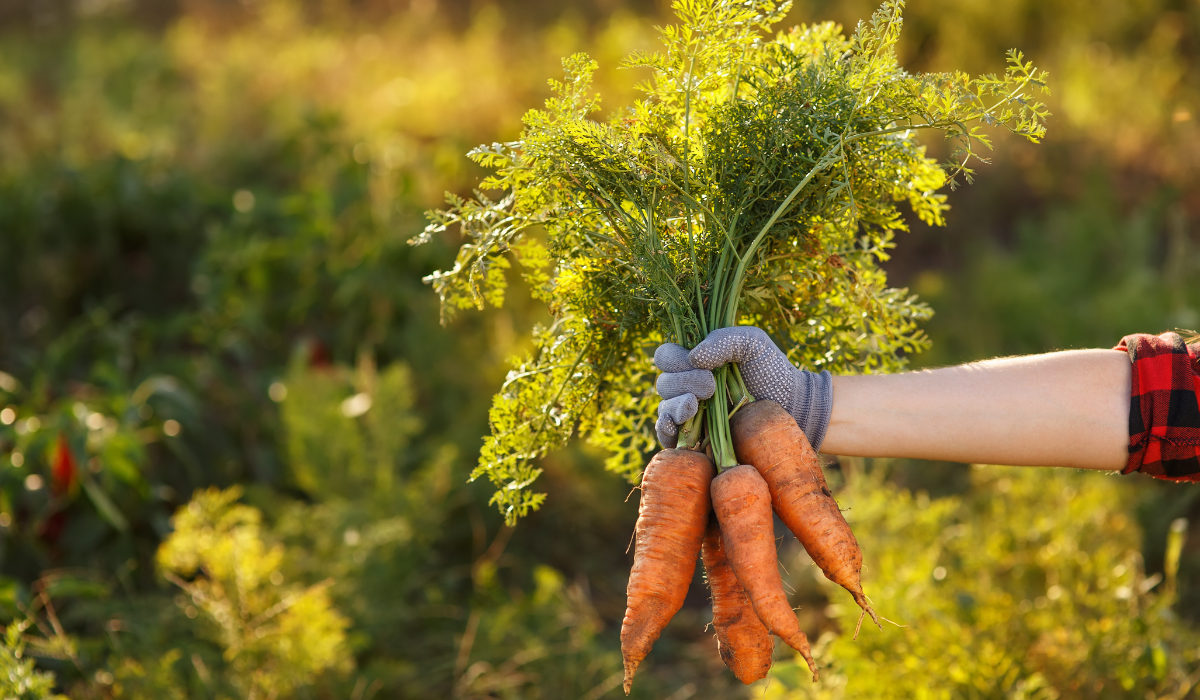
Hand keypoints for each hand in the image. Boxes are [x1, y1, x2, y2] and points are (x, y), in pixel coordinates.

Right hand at [654, 326, 832, 449]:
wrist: (792, 407)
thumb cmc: (772, 371)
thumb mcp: (753, 343)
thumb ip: (724, 339)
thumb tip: (694, 357)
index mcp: (695, 361)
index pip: (666, 356)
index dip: (675, 359)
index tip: (702, 365)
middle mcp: (687, 386)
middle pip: (664, 383)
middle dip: (683, 382)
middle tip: (711, 386)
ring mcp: (690, 413)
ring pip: (664, 408)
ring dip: (675, 406)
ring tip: (695, 405)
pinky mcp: (695, 439)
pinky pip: (667, 437)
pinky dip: (666, 432)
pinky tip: (675, 429)